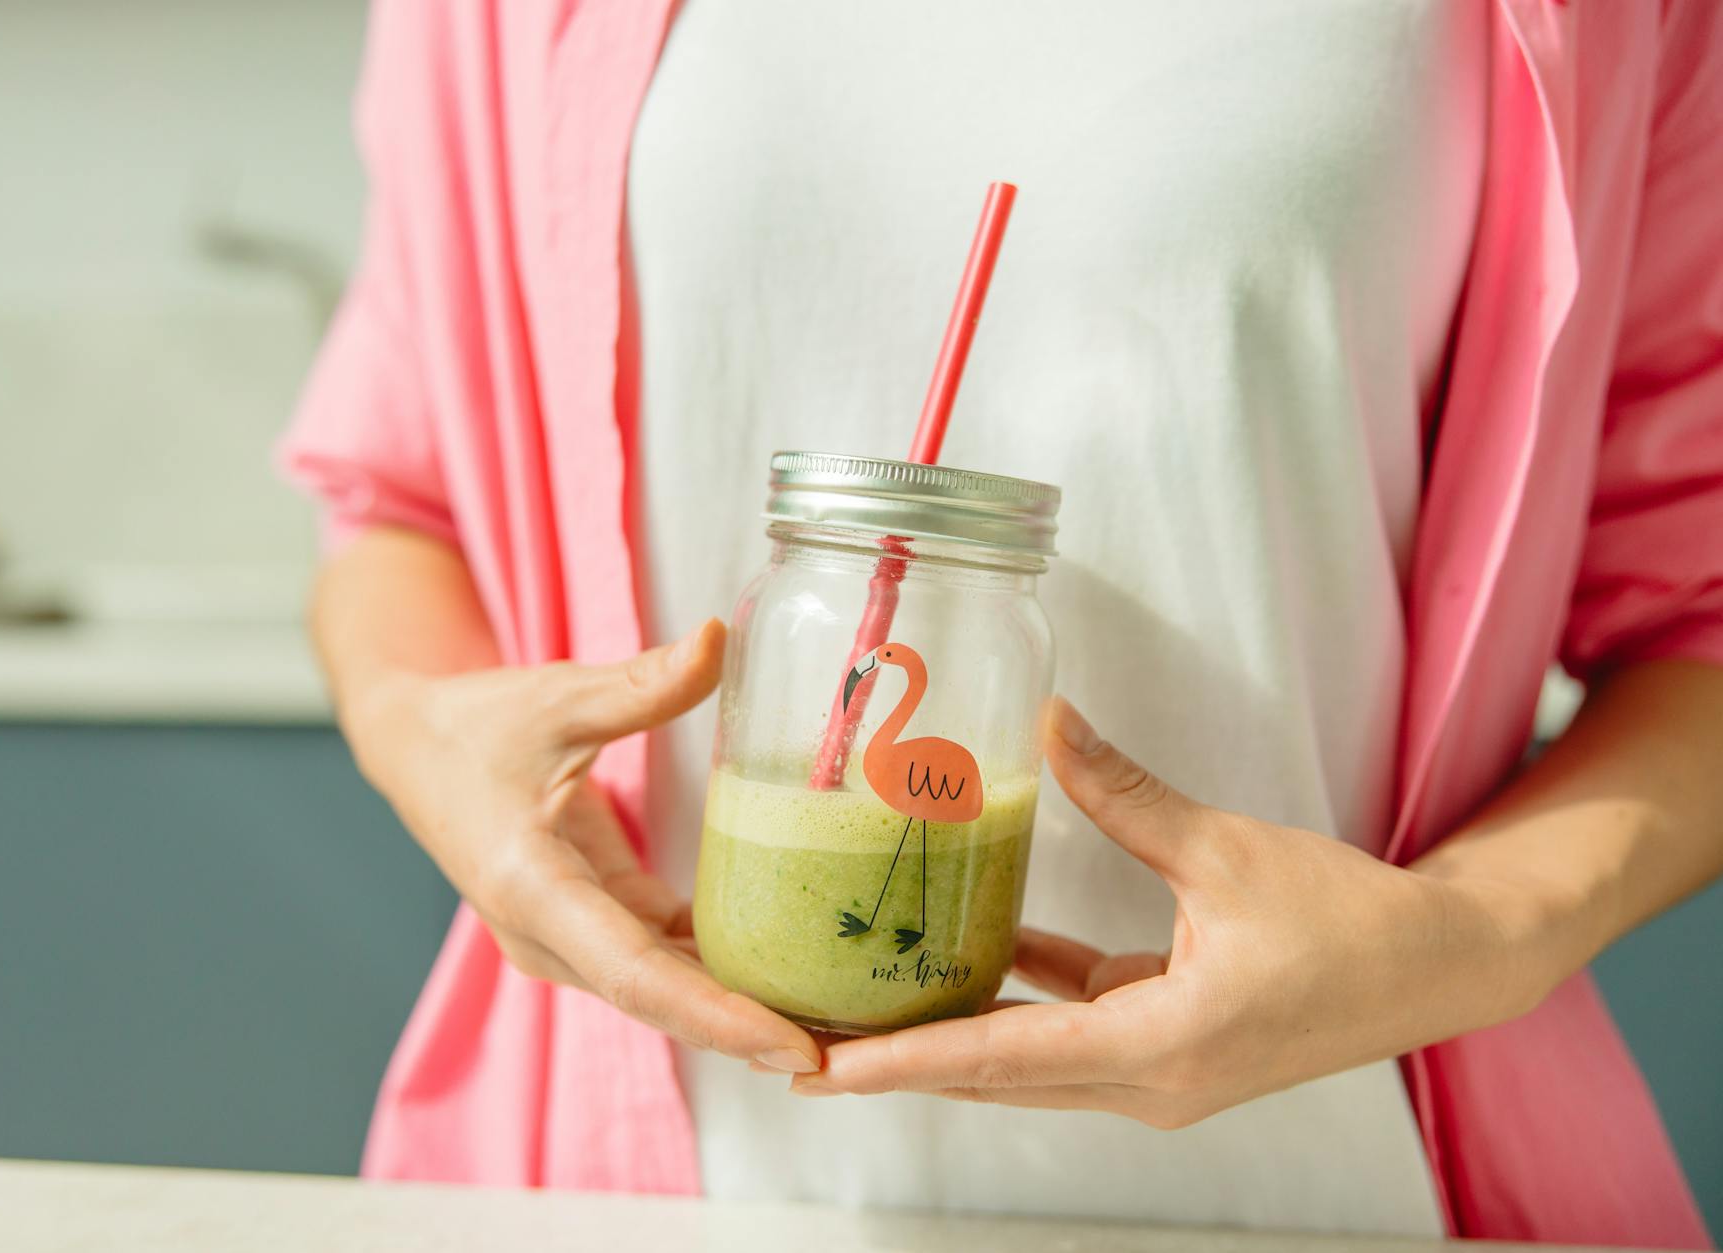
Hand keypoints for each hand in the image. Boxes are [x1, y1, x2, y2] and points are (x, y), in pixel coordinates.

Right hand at [362, 619, 821, 1073]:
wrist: (416, 746)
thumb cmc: (477, 724)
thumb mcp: (557, 697)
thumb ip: (642, 682)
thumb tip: (719, 641)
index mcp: (531, 888)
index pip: (635, 974)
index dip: (717, 1016)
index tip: (790, 1044)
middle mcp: (546, 935)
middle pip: (659, 1000)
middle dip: (748, 1032)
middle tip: (845, 1056)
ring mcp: (566, 939)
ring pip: (664, 989)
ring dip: (741, 1010)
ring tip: (837, 1029)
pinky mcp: (588, 925)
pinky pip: (663, 960)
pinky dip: (719, 972)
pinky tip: (792, 975)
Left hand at [790, 697, 1552, 1121]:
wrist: (1440, 965)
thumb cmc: (1351, 923)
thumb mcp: (1227, 852)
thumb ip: (1125, 794)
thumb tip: (1049, 721)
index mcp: (1157, 1046)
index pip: (998, 1058)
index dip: (901, 1061)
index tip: (819, 1066)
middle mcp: (1147, 1081)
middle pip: (993, 1075)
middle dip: (896, 1061)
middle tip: (800, 1043)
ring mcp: (1156, 1072)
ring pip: (1024, 1059)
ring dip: (946, 1035)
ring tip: (858, 1011)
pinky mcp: (1168, 1043)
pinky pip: (1070, 1026)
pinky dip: (1017, 995)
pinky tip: (968, 945)